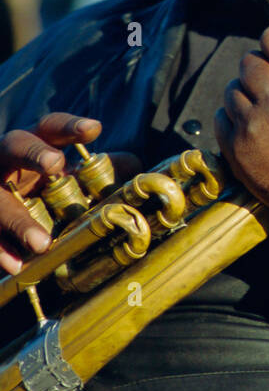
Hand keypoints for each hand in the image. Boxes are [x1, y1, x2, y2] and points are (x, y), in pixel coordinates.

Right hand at [0, 114, 139, 274]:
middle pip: (15, 145)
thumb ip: (101, 172)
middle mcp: (8, 161)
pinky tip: (17, 265)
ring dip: (18, 220)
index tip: (94, 129)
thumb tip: (135, 167)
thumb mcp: (70, 178)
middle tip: (55, 164)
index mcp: (35, 144)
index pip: (50, 127)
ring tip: (42, 242)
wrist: (7, 219)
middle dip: (34, 153)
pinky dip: (1, 250)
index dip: (69, 126)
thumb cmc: (45, 189)